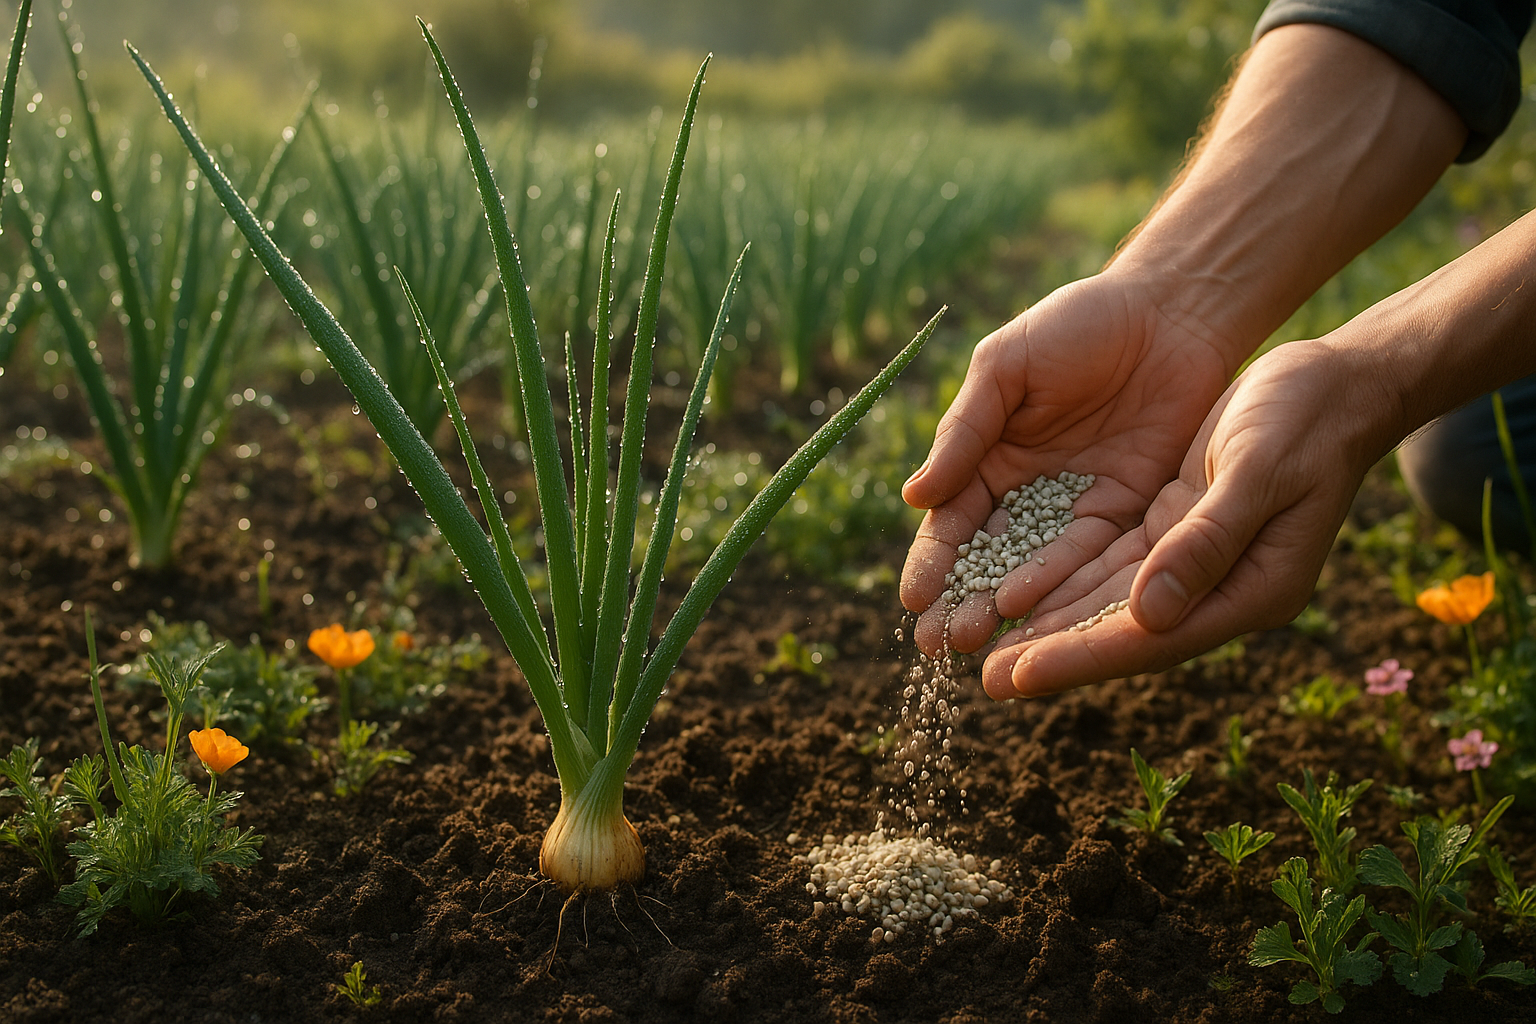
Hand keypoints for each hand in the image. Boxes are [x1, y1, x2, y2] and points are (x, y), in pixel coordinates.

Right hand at [900, 270, 1238, 655]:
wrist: (1172, 309)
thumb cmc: (1079, 323)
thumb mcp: (1006, 367)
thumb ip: (964, 431)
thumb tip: (914, 497)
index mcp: (988, 458)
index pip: (952, 522)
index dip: (933, 562)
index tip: (915, 601)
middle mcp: (1028, 493)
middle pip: (989, 560)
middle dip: (962, 602)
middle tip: (943, 644)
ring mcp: (1079, 507)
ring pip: (1037, 570)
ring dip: (1007, 609)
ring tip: (980, 643)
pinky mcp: (1131, 513)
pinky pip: (1095, 558)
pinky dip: (1064, 588)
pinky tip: (1037, 615)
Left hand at [979, 338, 1391, 698]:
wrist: (1337, 384)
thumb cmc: (1308, 421)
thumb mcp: (1259, 471)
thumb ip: (1207, 542)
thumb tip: (1150, 614)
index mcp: (1254, 589)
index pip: (1151, 637)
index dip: (1080, 657)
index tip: (1018, 675)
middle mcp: (1222, 590)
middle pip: (1124, 632)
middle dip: (1054, 654)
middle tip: (987, 681)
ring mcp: (1198, 564)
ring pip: (1111, 603)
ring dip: (1053, 625)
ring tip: (990, 649)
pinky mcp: (1176, 530)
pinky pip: (1113, 566)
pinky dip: (1070, 581)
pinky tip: (1022, 592)